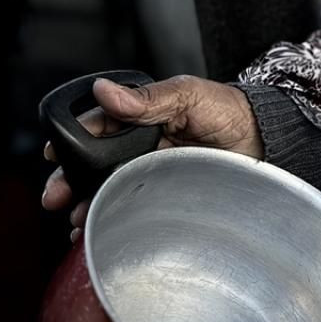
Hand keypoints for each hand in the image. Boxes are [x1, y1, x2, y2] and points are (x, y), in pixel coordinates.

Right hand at [42, 75, 262, 240]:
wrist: (266, 143)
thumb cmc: (231, 112)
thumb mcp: (190, 94)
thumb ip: (149, 97)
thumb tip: (104, 91)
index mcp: (142, 114)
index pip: (97, 126)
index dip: (72, 140)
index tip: (54, 154)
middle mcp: (141, 143)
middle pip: (94, 162)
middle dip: (70, 179)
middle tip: (55, 196)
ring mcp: (151, 170)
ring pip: (108, 188)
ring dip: (87, 203)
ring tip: (77, 218)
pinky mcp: (164, 194)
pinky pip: (131, 206)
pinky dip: (111, 218)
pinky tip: (97, 230)